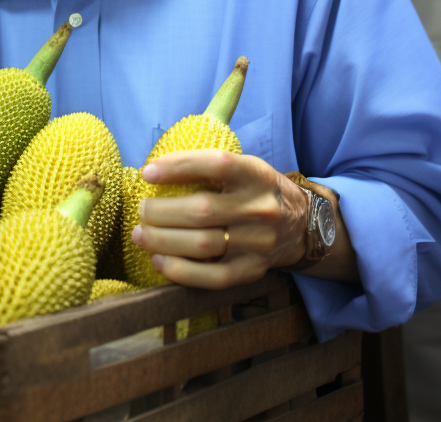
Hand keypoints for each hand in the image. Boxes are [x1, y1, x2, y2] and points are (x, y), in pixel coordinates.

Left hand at [131, 150, 354, 287]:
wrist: (301, 225)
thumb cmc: (255, 191)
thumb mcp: (244, 167)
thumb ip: (208, 167)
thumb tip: (154, 169)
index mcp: (256, 174)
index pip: (216, 164)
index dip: (178, 166)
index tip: (147, 172)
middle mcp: (259, 208)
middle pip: (202, 210)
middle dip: (161, 211)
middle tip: (141, 209)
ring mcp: (258, 243)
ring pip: (202, 245)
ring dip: (163, 240)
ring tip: (140, 233)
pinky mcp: (252, 271)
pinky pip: (212, 277)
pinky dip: (180, 271)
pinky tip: (159, 260)